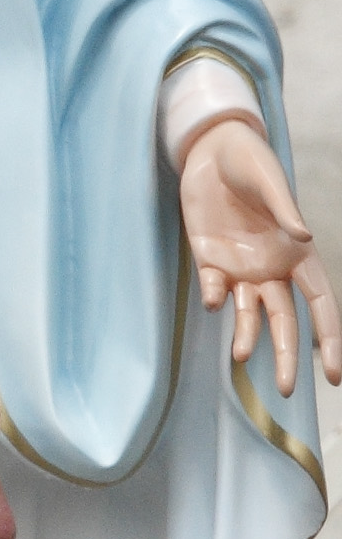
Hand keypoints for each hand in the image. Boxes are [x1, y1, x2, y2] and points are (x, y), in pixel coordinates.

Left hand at [179, 118, 341, 395]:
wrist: (209, 149)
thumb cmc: (249, 161)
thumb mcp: (269, 179)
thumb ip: (285, 209)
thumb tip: (304, 236)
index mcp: (297, 253)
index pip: (320, 303)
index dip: (328, 337)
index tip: (333, 373)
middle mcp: (272, 268)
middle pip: (284, 321)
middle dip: (285, 355)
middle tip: (284, 389)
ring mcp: (240, 267)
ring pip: (248, 314)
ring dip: (246, 336)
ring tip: (240, 355)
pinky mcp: (209, 260)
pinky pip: (215, 289)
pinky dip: (215, 297)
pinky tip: (216, 298)